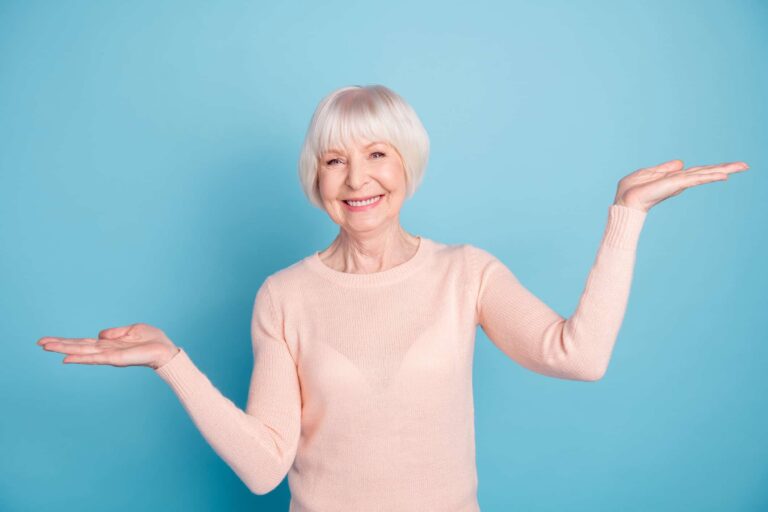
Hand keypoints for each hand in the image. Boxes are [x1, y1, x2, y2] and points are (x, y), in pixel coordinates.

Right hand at [37, 323, 179, 369]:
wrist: (165, 350)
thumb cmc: (152, 340)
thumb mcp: (132, 330)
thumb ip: (114, 332)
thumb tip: (99, 335)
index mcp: (108, 344)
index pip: (83, 342)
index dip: (66, 341)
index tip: (48, 340)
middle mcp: (105, 350)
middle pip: (78, 347)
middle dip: (59, 345)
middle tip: (39, 343)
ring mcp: (109, 355)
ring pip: (82, 352)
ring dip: (64, 350)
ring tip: (47, 347)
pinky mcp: (115, 359)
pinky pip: (95, 358)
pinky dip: (81, 358)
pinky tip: (67, 358)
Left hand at [613, 159, 749, 212]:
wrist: (625, 200)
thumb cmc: (631, 189)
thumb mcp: (649, 173)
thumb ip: (665, 168)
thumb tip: (681, 163)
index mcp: (673, 178)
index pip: (696, 172)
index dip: (712, 169)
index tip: (728, 168)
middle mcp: (680, 181)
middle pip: (706, 173)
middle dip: (725, 169)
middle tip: (745, 165)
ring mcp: (679, 183)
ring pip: (705, 174)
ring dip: (723, 170)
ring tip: (742, 166)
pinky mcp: (676, 185)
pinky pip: (696, 178)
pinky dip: (710, 176)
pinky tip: (724, 175)